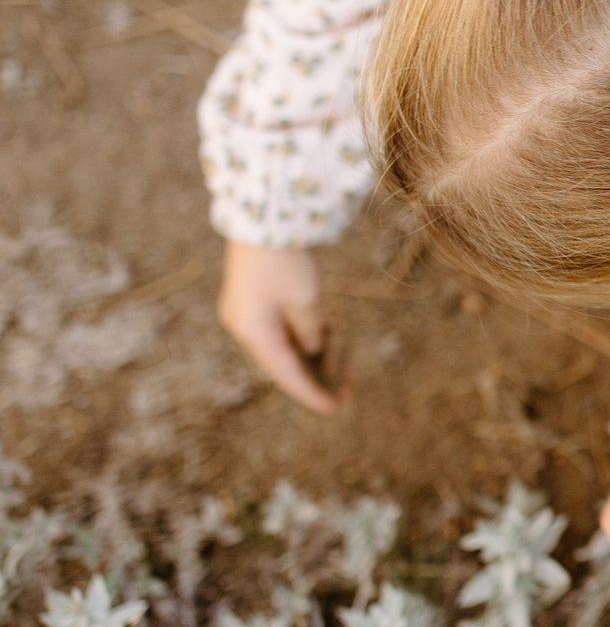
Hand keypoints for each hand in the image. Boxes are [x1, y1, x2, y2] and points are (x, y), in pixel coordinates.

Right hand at [217, 241, 341, 412]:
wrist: (264, 218)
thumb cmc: (285, 261)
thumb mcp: (305, 301)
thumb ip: (310, 330)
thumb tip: (312, 348)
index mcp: (253, 333)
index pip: (286, 373)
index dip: (310, 393)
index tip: (334, 408)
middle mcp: (245, 325)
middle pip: (283, 361)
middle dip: (314, 377)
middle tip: (346, 392)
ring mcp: (248, 311)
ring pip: (283, 344)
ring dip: (311, 356)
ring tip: (342, 367)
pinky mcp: (255, 297)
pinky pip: (281, 326)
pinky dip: (303, 334)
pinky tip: (329, 337)